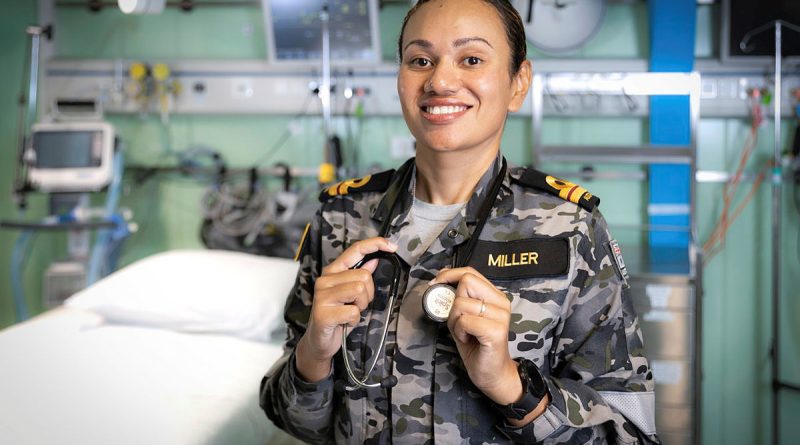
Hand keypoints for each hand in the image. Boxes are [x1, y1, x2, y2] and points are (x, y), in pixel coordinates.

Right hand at [295, 237, 397, 381]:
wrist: (319, 341)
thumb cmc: (336, 315)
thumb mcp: (349, 293)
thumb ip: (359, 275)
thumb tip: (375, 259)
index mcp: (332, 271)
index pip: (355, 249)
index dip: (375, 244)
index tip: (392, 246)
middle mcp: (325, 280)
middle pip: (364, 275)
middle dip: (368, 294)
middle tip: (356, 305)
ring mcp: (322, 296)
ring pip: (360, 290)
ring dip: (361, 306)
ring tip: (350, 312)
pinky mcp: (323, 314)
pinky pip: (354, 311)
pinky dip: (354, 320)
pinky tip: (345, 322)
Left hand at [432, 267, 521, 405]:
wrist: (492, 374)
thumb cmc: (476, 346)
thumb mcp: (464, 317)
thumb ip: (457, 298)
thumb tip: (442, 275)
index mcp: (495, 296)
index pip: (470, 272)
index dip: (449, 275)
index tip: (435, 284)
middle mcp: (501, 302)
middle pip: (466, 282)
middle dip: (452, 302)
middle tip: (457, 322)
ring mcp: (500, 316)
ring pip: (461, 303)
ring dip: (454, 321)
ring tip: (464, 333)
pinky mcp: (496, 331)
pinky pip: (464, 320)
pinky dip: (459, 331)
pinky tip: (467, 339)